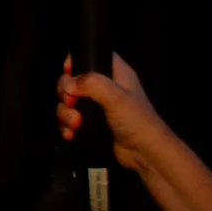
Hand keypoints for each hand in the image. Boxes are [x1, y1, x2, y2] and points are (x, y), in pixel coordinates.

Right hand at [56, 51, 173, 174]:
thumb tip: (67, 84)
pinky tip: (71, 134)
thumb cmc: (136, 121)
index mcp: (116, 74)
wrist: (145, 154)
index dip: (77, 60)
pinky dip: (67, 126)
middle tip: (71, 104)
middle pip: (73, 81)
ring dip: (66, 114)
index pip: (93, 56)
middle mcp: (105, 88)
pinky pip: (70, 120)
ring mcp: (97, 107)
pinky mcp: (92, 124)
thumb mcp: (116, 97)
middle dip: (66, 94)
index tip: (68, 72)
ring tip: (76, 125)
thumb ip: (91, 84)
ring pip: (69, 102)